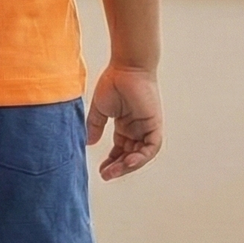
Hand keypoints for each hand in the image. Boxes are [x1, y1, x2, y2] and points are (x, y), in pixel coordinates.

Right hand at [86, 65, 162, 180]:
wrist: (126, 67)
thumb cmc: (114, 82)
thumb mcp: (100, 109)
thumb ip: (95, 126)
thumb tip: (89, 143)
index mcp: (126, 125)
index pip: (121, 150)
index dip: (112, 161)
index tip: (101, 170)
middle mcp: (138, 129)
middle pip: (130, 156)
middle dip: (118, 167)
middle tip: (106, 175)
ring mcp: (147, 127)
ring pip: (141, 155)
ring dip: (128, 165)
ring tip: (114, 172)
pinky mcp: (154, 124)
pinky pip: (151, 147)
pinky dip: (141, 157)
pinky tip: (129, 162)